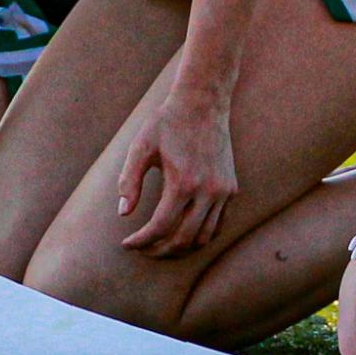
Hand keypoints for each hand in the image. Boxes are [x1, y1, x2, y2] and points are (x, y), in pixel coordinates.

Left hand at [116, 86, 237, 256]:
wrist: (204, 103)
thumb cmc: (167, 123)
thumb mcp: (141, 147)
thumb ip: (129, 181)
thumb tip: (123, 213)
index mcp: (184, 182)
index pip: (161, 227)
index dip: (141, 241)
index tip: (126, 243)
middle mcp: (208, 190)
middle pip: (184, 238)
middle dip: (159, 250)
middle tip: (142, 250)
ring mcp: (224, 191)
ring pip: (205, 236)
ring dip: (181, 248)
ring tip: (162, 247)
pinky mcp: (231, 188)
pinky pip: (219, 224)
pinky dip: (201, 236)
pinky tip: (183, 233)